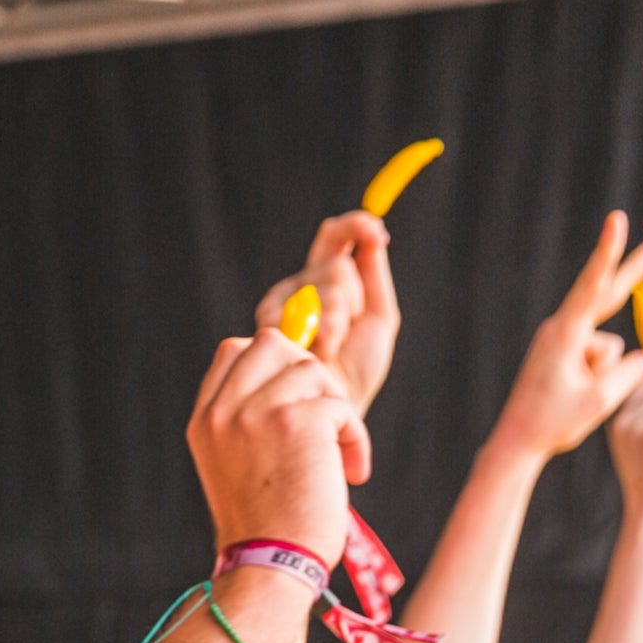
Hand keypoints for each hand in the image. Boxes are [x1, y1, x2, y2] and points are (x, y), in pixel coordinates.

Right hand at [188, 327, 367, 564]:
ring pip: (313, 370)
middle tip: (319, 423)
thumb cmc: (267, 526)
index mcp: (204, 421)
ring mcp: (255, 413)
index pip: (235, 351)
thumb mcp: (237, 463)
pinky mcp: (296, 420)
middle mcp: (222, 412)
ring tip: (334, 457)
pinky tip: (350, 471)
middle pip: (274, 344)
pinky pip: (341, 405)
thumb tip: (295, 366)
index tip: (291, 410)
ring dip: (335, 410)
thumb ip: (248, 416)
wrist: (271, 567)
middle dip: (307, 377)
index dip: (273, 368)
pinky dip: (355, 437)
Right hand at [252, 210, 399, 416]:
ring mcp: (278, 306)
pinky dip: (322, 336)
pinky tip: (313, 358)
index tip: (376, 232)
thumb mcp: (377, 319)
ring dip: (338, 322)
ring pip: (321, 285)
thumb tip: (373, 232)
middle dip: (351, 299)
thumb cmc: (354, 375)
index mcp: (323, 281)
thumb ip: (374, 275)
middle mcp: (297, 288)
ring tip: (329, 354)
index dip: (355, 226)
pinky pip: (303, 309)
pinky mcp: (266, 326)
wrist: (330, 415)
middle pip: (333, 263)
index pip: (334, 236)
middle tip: (344, 337)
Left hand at [489, 212, 642, 462]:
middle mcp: (560, 329)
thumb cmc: (553, 424)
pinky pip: (597, 359)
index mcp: (565, 335)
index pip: (593, 286)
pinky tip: (572, 395)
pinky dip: (596, 379)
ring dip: (603, 375)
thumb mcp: (600, 401)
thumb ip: (630, 372)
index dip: (608, 251)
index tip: (616, 220)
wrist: (517, 443)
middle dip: (636, 270)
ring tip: (572, 398)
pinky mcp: (562, 352)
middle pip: (607, 295)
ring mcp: (560, 339)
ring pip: (607, 348)